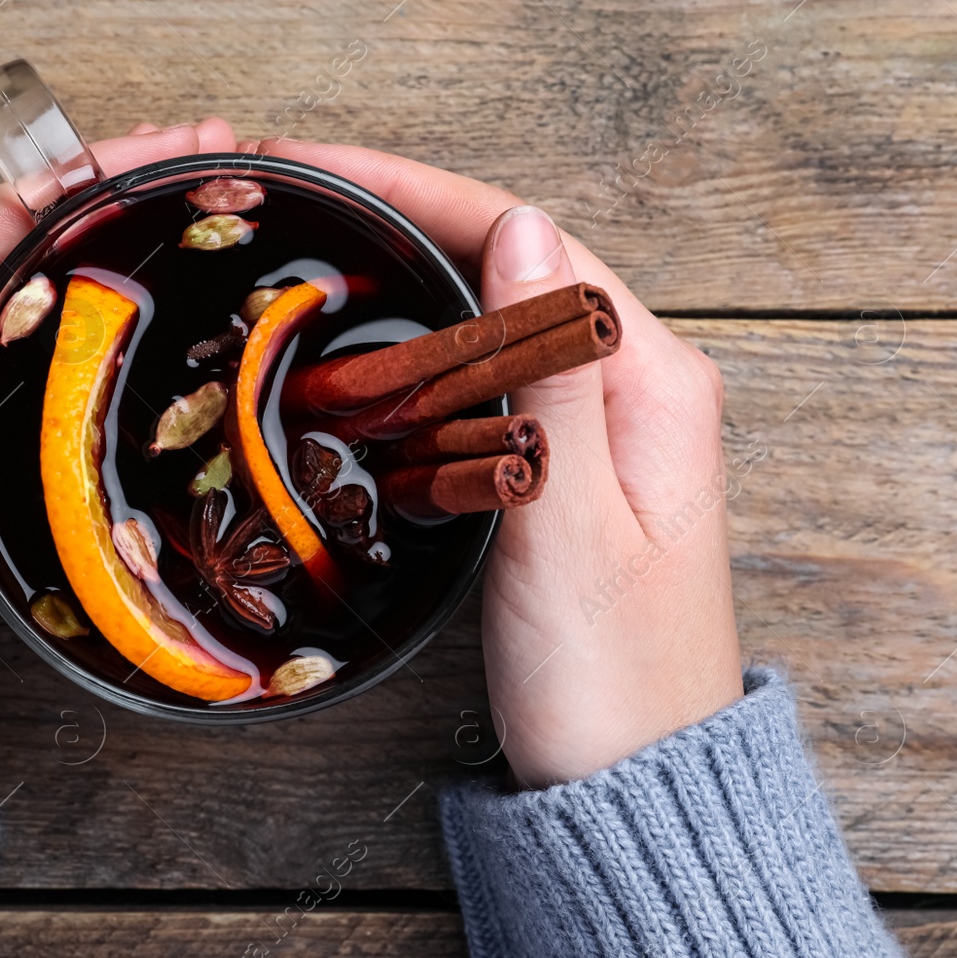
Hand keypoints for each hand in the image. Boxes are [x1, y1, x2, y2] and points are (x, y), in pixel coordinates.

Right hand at [249, 139, 743, 786]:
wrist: (632, 789)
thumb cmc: (610, 681)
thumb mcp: (570, 528)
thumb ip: (551, 379)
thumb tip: (524, 231)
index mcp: (655, 385)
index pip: (532, 241)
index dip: (421, 191)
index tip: (326, 168)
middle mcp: (638, 390)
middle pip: (516, 265)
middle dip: (408, 222)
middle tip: (301, 204)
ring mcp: (605, 431)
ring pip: (499, 321)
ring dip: (414, 283)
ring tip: (319, 258)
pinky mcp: (570, 473)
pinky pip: (495, 382)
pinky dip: (430, 355)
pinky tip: (374, 356)